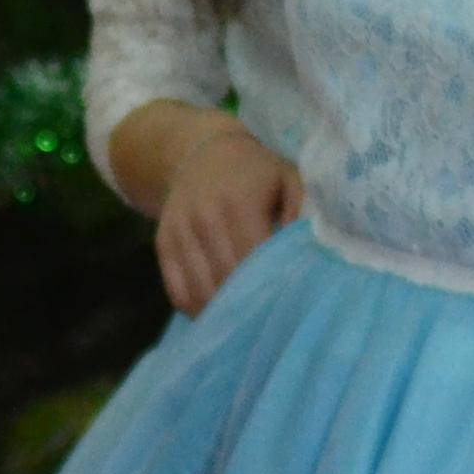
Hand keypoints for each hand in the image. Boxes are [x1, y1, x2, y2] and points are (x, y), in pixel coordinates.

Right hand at [154, 118, 302, 313]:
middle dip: (250, 304)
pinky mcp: (164, 243)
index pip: (256, 260)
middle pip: (228, 280)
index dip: (273, 285)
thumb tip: (310, 252)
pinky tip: (218, 313)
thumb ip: (303, 212)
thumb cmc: (256, 170)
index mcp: (241, 203)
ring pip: (201, 292)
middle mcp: (206, 219)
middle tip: (270, 319)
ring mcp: (180, 232)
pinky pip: (177, 291)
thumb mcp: (289, 178)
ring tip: (245, 322)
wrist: (200, 151)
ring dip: (223, 313)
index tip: (290, 302)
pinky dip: (197, 309)